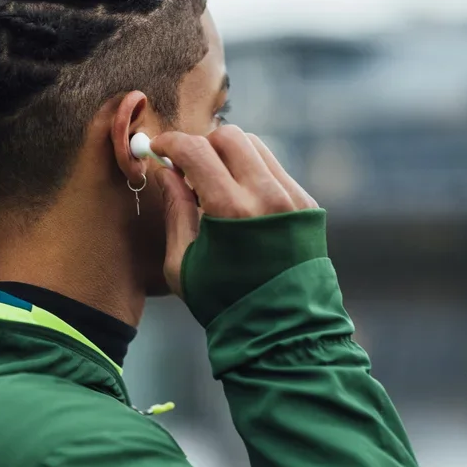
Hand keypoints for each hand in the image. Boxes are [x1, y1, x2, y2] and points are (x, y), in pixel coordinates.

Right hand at [151, 125, 317, 295]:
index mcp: (231, 211)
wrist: (283, 330)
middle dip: (202, 144)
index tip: (159, 147)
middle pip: (229, 136)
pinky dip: (251, 170)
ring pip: (255, 146)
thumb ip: (175, 210)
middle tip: (187, 165)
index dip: (171, 142)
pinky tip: (240, 196)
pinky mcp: (307, 204)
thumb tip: (166, 172)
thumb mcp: (182, 263)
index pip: (196, 150)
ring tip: (213, 180)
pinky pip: (274, 167)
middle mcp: (266, 195)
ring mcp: (292, 197)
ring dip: (228, 153)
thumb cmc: (223, 302)